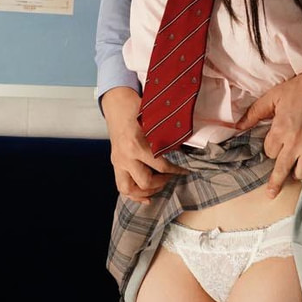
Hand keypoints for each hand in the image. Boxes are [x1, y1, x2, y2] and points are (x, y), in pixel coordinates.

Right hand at [102, 86, 186, 203]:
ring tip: (159, 187)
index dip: (176, 171)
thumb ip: (165, 136)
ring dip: (146, 192)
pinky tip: (146, 198)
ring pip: (129, 189)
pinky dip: (134, 195)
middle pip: (145, 182)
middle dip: (162, 183)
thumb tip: (185, 149)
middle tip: (171, 177)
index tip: (186, 171)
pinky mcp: (115, 164)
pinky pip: (122, 186)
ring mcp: (118, 162)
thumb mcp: (153, 119)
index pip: (161, 166)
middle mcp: (124, 157)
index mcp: (136, 145)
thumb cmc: (137, 109)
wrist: (116, 104)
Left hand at [236, 54, 301, 197]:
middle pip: (283, 170)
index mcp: (280, 130)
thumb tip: (238, 126)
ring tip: (298, 171)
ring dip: (299, 172)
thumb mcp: (275, 95)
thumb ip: (256, 112)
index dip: (272, 149)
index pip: (270, 152)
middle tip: (271, 194)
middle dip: (276, 183)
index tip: (277, 145)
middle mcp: (296, 142)